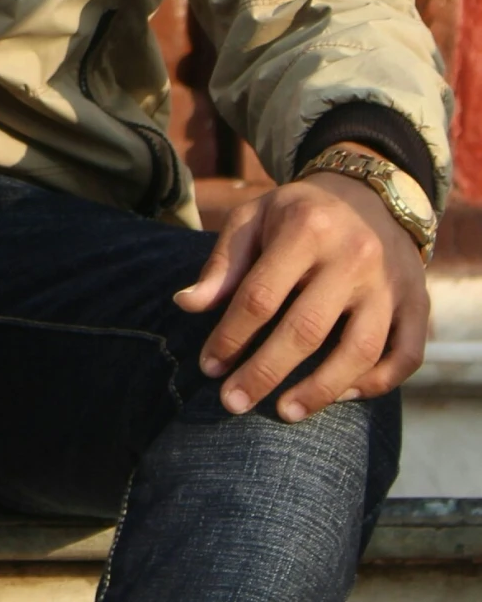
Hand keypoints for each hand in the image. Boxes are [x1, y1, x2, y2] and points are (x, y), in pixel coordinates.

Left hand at [174, 151, 429, 421]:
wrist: (370, 194)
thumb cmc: (298, 213)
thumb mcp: (253, 219)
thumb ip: (223, 263)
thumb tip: (186, 304)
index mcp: (305, 230)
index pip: (260, 296)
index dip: (230, 336)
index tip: (209, 366)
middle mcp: (353, 258)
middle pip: (307, 329)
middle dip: (265, 372)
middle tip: (233, 403)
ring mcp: (391, 284)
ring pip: (361, 350)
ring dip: (321, 390)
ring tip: (285, 411)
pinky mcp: (419, 304)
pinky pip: (406, 355)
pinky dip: (377, 382)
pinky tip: (343, 395)